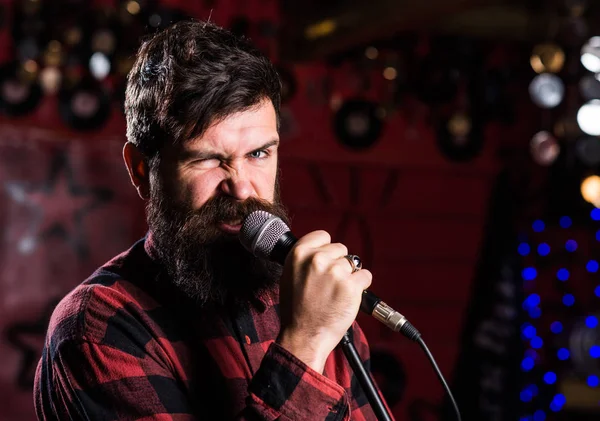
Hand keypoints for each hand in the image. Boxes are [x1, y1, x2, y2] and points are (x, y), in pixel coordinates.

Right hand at [276, 230, 371, 372]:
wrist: (303, 336)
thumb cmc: (296, 310)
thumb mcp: (290, 276)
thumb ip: (305, 260)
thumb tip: (322, 250)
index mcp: (299, 254)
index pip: (323, 236)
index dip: (327, 249)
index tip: (327, 260)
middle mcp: (317, 259)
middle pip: (340, 249)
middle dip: (338, 264)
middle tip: (329, 284)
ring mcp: (335, 272)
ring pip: (353, 263)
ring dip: (350, 276)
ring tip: (336, 293)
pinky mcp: (351, 286)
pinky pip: (365, 276)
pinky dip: (361, 286)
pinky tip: (348, 297)